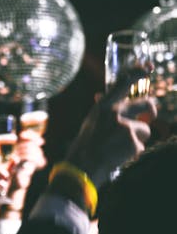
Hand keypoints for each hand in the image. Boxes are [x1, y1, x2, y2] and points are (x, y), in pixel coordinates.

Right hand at [66, 68, 156, 186]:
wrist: (83, 166)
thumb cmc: (85, 145)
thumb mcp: (92, 122)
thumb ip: (106, 112)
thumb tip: (110, 100)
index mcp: (104, 105)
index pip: (123, 83)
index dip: (137, 73)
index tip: (148, 67)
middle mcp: (116, 112)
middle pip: (146, 104)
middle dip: (151, 110)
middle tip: (150, 115)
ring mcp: (125, 126)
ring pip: (144, 129)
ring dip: (137, 138)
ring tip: (120, 147)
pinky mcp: (133, 141)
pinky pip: (141, 145)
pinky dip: (134, 152)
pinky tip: (119, 156)